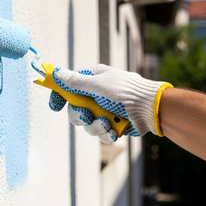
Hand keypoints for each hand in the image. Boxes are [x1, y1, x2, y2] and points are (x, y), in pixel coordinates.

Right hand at [48, 64, 171, 142]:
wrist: (150, 109)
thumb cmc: (126, 92)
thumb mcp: (97, 85)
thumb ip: (75, 82)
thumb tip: (56, 72)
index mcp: (93, 80)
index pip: (69, 86)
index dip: (60, 96)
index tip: (55, 107)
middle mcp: (98, 95)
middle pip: (76, 109)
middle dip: (80, 116)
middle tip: (87, 117)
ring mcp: (106, 110)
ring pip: (88, 124)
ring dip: (95, 127)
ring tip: (107, 125)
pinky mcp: (114, 124)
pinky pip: (101, 133)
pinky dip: (107, 133)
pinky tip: (114, 131)